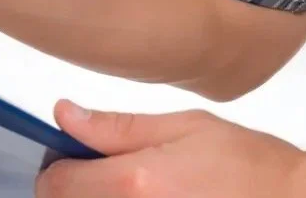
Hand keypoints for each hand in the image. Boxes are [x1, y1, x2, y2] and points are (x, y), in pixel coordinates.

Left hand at [36, 100, 305, 196]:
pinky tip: (146, 197)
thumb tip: (65, 114)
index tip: (70, 154)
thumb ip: (116, 127)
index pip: (57, 182)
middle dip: (72, 187)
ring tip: (131, 186)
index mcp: (135, 183)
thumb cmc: (249, 164)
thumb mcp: (181, 127)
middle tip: (100, 170)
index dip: (56, 164)